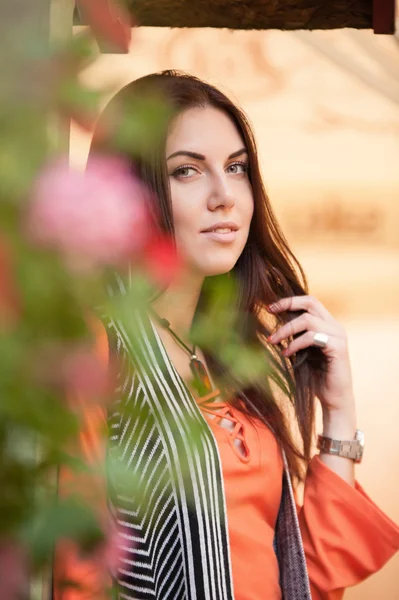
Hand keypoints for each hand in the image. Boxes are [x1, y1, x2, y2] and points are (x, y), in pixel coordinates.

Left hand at [266, 295, 355, 419]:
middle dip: (288, 304)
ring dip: (286, 330)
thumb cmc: (315, 377)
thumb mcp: (301, 351)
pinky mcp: (338, 348)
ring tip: (273, 341)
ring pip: (308, 320)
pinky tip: (286, 354)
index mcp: (328, 325)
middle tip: (269, 311)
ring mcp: (338, 336)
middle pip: (311, 302)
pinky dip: (295, 344)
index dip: (290, 301)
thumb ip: (294, 336)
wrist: (333, 399)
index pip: (310, 302)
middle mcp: (335, 327)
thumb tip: (272, 325)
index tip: (270, 307)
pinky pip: (312, 337)